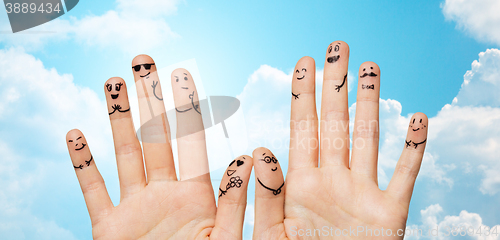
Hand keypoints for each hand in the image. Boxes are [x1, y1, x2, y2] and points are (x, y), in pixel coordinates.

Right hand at [66, 55, 251, 239]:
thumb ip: (236, 202)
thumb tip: (251, 157)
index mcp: (196, 196)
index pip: (191, 141)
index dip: (186, 107)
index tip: (183, 75)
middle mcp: (164, 195)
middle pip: (155, 137)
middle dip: (149, 100)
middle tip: (144, 62)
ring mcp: (135, 209)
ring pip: (124, 154)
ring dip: (117, 119)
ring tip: (113, 83)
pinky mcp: (108, 229)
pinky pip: (92, 191)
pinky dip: (82, 165)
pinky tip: (74, 135)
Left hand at [252, 42, 427, 238]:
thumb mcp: (274, 235)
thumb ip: (267, 197)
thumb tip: (260, 153)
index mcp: (301, 184)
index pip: (302, 128)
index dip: (303, 94)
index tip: (303, 62)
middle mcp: (333, 180)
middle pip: (335, 122)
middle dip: (336, 85)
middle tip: (338, 47)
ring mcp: (362, 193)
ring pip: (368, 138)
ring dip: (371, 103)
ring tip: (371, 68)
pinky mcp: (390, 213)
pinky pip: (406, 175)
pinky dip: (413, 149)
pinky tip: (417, 119)